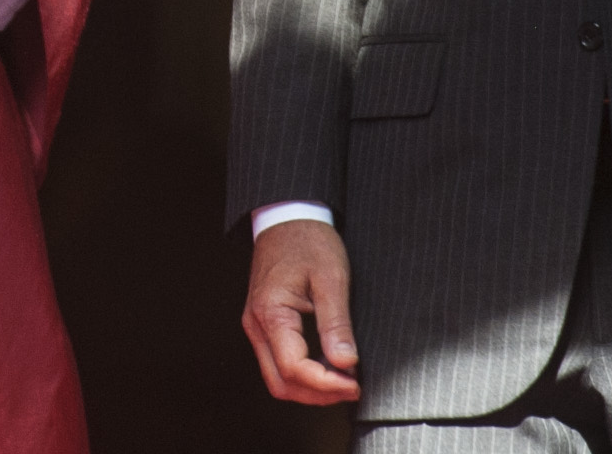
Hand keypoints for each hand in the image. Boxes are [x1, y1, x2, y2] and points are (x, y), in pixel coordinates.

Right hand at [242, 219, 361, 405]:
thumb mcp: (331, 278)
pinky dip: (303, 374)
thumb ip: (337, 324)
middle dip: (318, 395)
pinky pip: (278, 363)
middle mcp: (256, 325)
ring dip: (310, 388)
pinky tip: (328, 366)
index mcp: (271, 312)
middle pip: (281, 383)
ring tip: (344, 380)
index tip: (356, 384)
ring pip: (277, 378)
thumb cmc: (309, 241)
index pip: (294, 368)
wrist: (287, 217)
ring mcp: (256, 326)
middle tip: (353, 388)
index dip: (326, 384)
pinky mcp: (263, 325)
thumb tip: (346, 364)